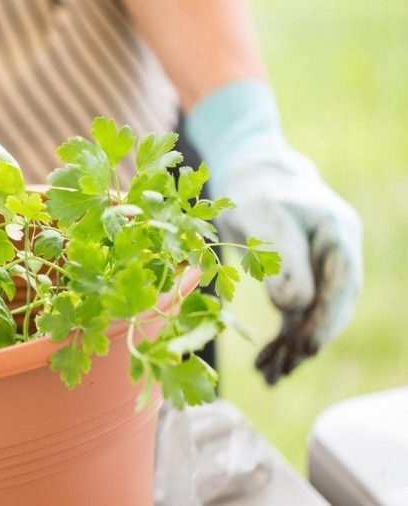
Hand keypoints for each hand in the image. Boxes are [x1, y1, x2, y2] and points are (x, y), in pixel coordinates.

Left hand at [214, 149, 361, 383]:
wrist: (250, 177)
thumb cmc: (256, 194)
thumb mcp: (265, 219)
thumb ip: (283, 260)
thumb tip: (294, 308)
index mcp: (338, 235)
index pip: (339, 285)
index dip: (324, 319)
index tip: (306, 347)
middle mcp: (337, 255)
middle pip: (330, 307)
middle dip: (306, 343)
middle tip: (280, 372)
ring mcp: (322, 270)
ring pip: (314, 317)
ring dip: (292, 349)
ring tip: (268, 377)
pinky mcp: (303, 281)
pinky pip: (297, 316)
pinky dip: (281, 340)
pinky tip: (265, 364)